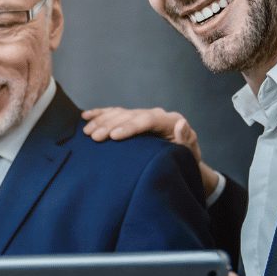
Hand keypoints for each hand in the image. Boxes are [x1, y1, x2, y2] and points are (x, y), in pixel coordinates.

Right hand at [82, 107, 218, 194]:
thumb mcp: (190, 153)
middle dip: (110, 125)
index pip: (147, 120)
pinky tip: (86, 117)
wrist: (183, 162)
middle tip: (94, 137)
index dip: (129, 126)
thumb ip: (186, 138)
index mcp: (169, 120)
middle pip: (130, 116)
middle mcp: (155, 115)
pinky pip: (115, 114)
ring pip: (120, 113)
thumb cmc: (186, 160)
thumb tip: (181, 123)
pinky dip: (100, 114)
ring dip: (102, 121)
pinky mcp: (133, 120)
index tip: (113, 136)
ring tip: (87, 132)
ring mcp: (143, 116)